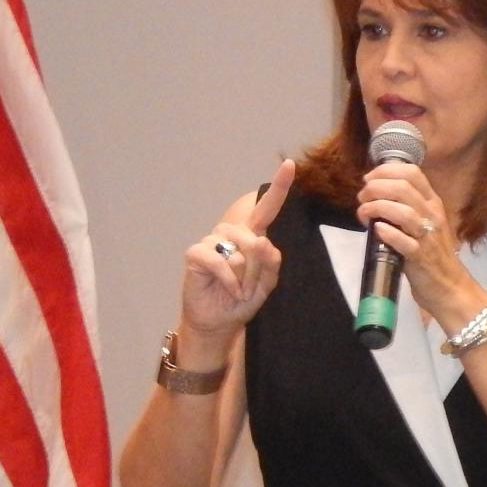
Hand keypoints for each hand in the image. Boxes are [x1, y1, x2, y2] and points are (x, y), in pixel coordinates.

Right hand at [180, 159, 293, 339]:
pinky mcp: (196, 253)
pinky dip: (228, 280)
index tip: (290, 164)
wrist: (218, 321)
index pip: (267, 209)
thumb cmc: (241, 300)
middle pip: (256, 241)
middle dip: (257, 271)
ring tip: (236, 290)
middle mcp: (232, 234)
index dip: (279, 188)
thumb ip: (271, 264)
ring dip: (243, 277)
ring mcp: (212, 241)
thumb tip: (260, 240)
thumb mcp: (266, 286)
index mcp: (252, 236)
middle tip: (248, 289)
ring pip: (239, 252)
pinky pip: (219, 261)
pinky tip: (228, 290)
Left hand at [355, 162, 470, 312]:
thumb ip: (406, 206)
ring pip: (404, 212)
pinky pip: (404, 242)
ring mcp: (428, 236)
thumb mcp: (424, 222)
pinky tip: (377, 229)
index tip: (369, 179)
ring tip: (363, 213)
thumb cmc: (432, 253)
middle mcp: (432, 215)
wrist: (449, 286)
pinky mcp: (421, 257)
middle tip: (362, 197)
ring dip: (377, 208)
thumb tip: (376, 193)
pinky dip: (388, 233)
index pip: (412, 173)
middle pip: (403, 188)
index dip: (386, 170)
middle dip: (376, 188)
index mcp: (433, 203)